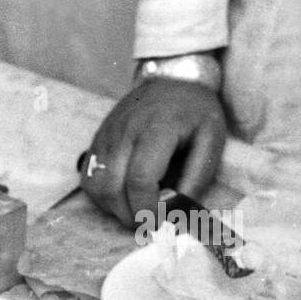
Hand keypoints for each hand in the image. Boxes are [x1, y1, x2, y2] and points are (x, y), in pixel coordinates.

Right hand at [80, 78, 226, 225]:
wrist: (171, 78)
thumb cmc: (195, 111)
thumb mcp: (211, 140)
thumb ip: (196, 177)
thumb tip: (175, 212)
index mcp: (156, 129)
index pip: (140, 180)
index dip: (148, 209)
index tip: (161, 220)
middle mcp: (124, 132)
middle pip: (112, 188)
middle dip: (130, 215)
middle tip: (149, 221)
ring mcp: (105, 136)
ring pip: (95, 186)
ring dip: (113, 207)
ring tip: (135, 208)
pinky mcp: (96, 141)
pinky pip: (88, 178)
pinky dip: (102, 195)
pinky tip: (122, 194)